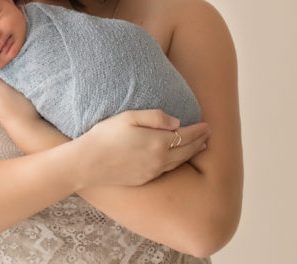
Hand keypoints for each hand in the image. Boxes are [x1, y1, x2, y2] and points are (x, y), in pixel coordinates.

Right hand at [76, 109, 210, 187]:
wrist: (87, 163)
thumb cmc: (105, 136)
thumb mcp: (129, 117)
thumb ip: (155, 117)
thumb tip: (176, 122)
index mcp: (157, 142)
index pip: (185, 135)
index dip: (198, 130)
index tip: (208, 125)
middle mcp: (159, 160)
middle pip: (186, 150)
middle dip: (200, 142)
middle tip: (209, 135)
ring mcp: (152, 172)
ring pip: (179, 162)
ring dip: (192, 153)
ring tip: (200, 147)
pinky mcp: (144, 179)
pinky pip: (168, 170)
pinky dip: (179, 163)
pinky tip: (178, 159)